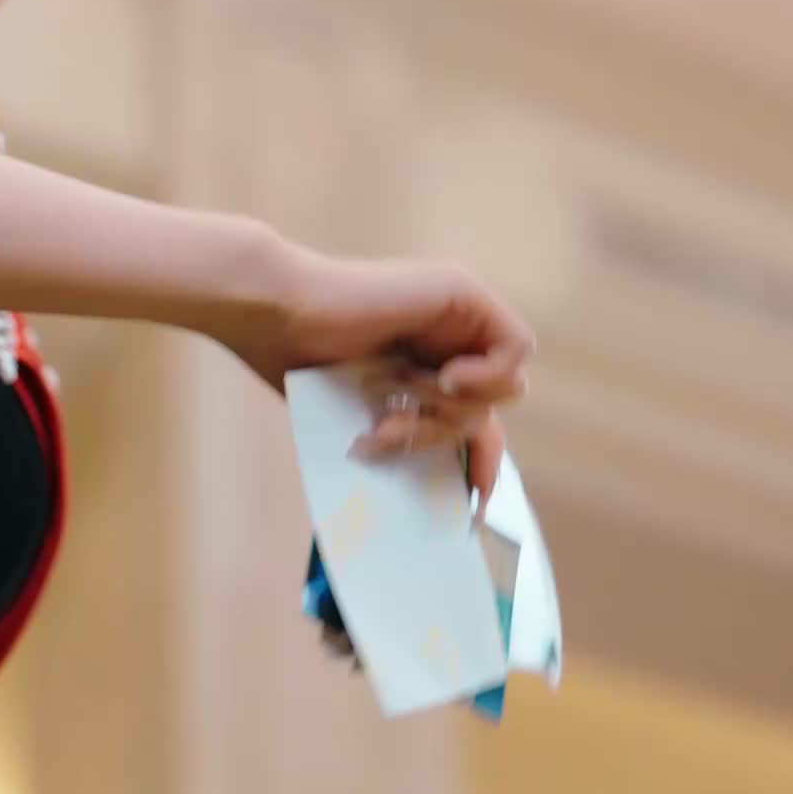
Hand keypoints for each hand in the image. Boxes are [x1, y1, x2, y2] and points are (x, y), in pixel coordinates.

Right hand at [228, 238, 534, 501]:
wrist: (278, 316)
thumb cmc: (301, 365)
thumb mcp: (370, 416)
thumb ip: (411, 434)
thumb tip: (457, 491)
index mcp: (425, 361)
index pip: (483, 418)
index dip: (485, 463)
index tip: (473, 502)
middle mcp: (449, 334)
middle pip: (491, 408)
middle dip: (444, 432)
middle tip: (390, 431)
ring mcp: (459, 311)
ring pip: (503, 388)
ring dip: (449, 406)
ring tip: (396, 395)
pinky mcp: (463, 290)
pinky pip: (514, 348)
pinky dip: (484, 375)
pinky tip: (440, 376)